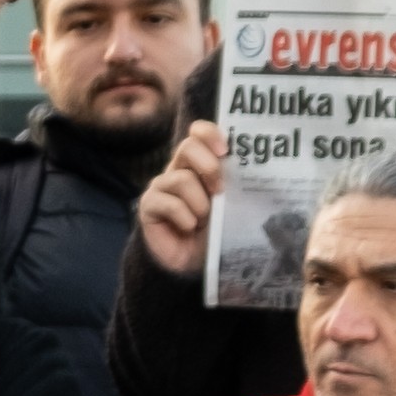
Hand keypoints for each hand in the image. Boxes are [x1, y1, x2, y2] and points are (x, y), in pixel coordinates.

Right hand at [133, 121, 226, 281]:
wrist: (194, 262)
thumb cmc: (214, 230)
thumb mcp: (228, 203)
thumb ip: (232, 183)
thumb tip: (247, 167)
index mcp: (198, 163)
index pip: (198, 133)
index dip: (209, 134)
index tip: (225, 150)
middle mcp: (178, 169)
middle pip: (188, 147)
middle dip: (209, 167)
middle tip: (219, 191)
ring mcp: (161, 186)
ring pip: (182, 179)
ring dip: (199, 204)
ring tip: (202, 221)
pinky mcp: (148, 205)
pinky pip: (167, 202)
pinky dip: (184, 217)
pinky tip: (188, 228)